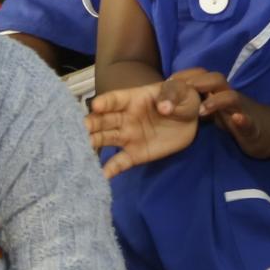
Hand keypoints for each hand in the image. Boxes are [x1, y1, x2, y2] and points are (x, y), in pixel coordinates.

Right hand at [87, 71, 204, 176]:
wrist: (191, 122)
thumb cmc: (182, 100)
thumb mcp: (182, 92)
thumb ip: (171, 96)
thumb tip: (163, 106)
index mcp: (133, 99)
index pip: (115, 99)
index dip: (105, 102)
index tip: (96, 106)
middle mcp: (124, 118)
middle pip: (102, 121)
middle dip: (89, 125)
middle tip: (77, 131)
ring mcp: (127, 137)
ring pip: (104, 140)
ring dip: (92, 145)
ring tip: (78, 153)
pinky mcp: (134, 155)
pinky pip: (119, 163)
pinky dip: (109, 170)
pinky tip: (99, 177)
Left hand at [176, 67, 269, 158]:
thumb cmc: (239, 119)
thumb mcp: (217, 111)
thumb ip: (200, 105)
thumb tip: (172, 102)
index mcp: (219, 94)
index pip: (202, 78)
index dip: (186, 77)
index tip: (167, 82)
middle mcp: (230, 98)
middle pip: (216, 80)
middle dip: (199, 82)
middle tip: (180, 91)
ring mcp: (243, 110)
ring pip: (232, 97)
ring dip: (217, 100)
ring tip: (202, 110)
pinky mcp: (253, 127)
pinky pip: (248, 121)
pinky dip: (242, 119)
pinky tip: (237, 119)